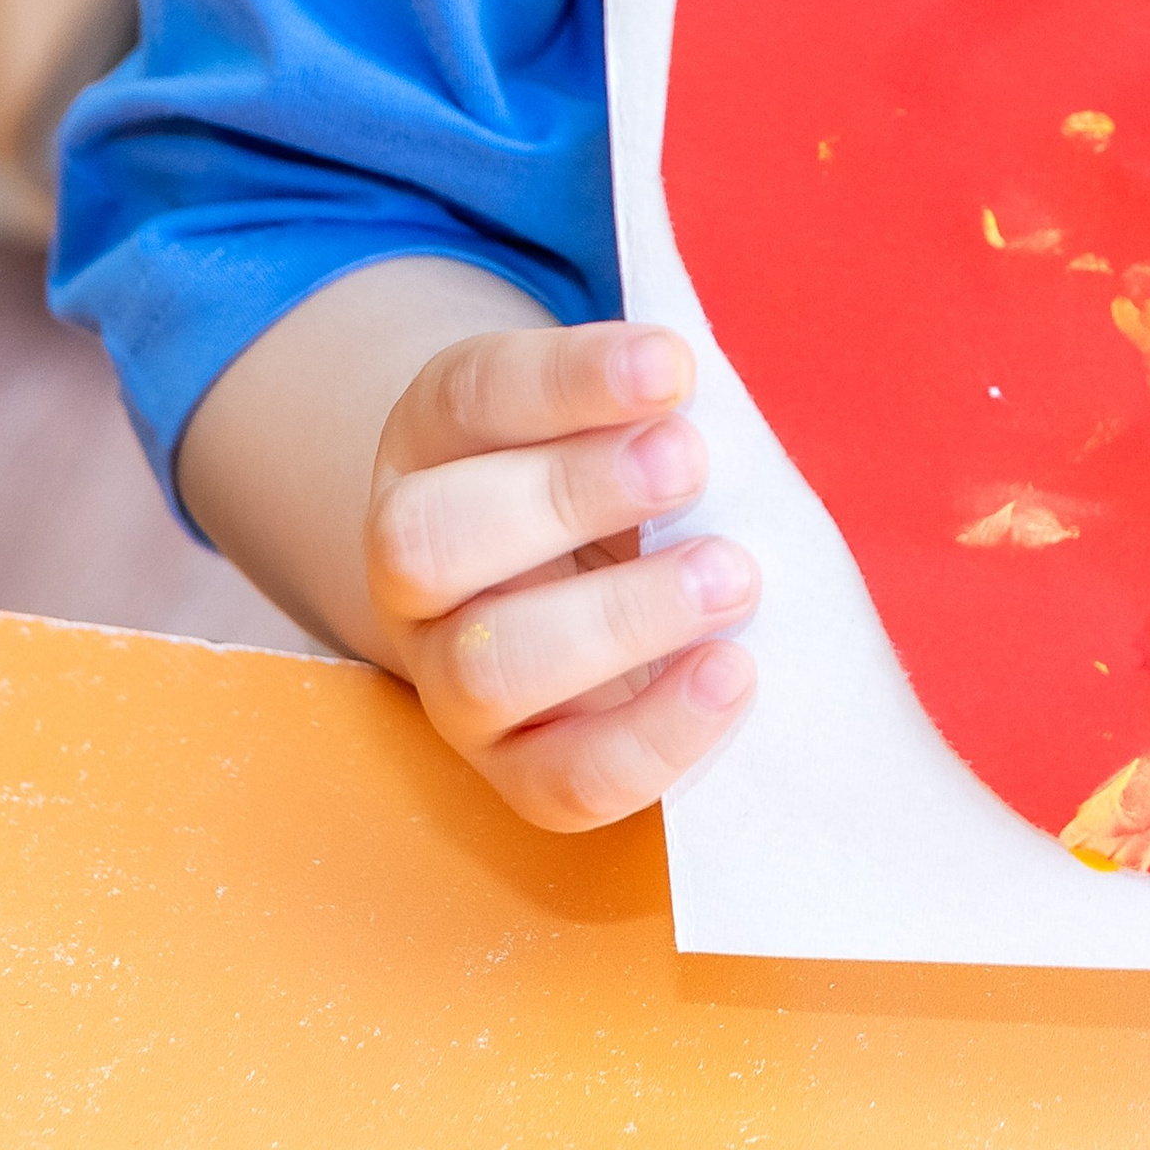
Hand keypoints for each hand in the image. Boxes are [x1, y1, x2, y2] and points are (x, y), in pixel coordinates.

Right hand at [362, 318, 757, 831]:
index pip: (473, 397)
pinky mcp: (513, 771)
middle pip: (434, 539)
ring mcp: (451, 677)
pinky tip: (732, 672)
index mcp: (437, 441)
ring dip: (617, 619)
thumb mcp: (617, 413)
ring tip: (730, 576)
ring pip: (486, 669)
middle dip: (566, 495)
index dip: (569, 380)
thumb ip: (650, 400)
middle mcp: (418, 565)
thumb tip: (698, 384)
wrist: (578, 588)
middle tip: (690, 463)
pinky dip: (651, 735)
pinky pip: (559, 782)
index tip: (673, 366)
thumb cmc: (621, 473)